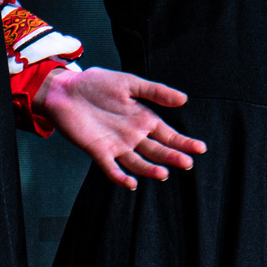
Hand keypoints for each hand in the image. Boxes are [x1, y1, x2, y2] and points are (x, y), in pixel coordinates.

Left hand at [36, 66, 207, 189]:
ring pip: (138, 162)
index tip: (200, 148)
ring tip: (164, 173)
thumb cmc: (97, 83)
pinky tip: (131, 183)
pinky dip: (121, 177)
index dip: (184, 142)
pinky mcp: (98, 151)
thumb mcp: (129, 83)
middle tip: (187, 163)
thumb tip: (184, 99)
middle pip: (157, 150)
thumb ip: (155, 92)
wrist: (65, 89)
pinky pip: (111, 168)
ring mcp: (116, 145)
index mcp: (143, 119)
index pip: (168, 134)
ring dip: (150, 169)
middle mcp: (133, 135)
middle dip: (172, 156)